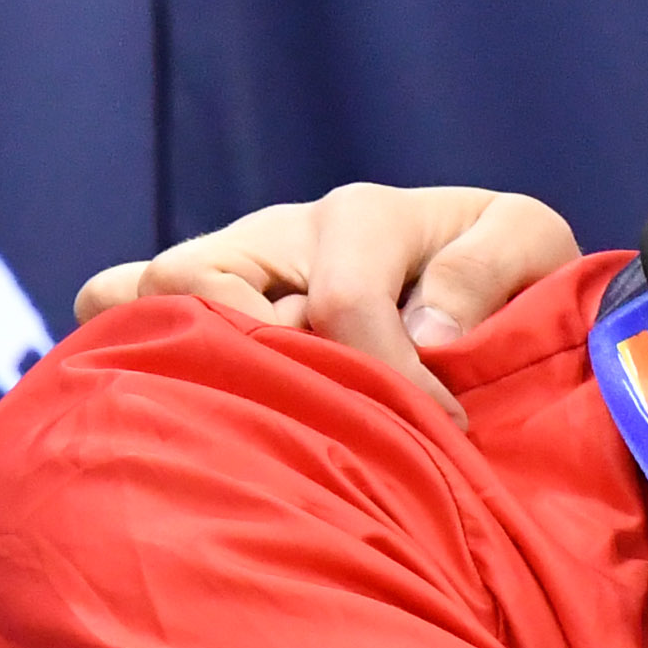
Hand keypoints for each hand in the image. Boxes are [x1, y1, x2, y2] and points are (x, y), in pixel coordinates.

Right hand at [71, 182, 579, 426]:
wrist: (492, 290)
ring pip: (133, 295)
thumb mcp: (532, 247)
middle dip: (256, 361)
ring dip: (178, 359)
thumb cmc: (510, 276)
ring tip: (248, 422)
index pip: (341, 302)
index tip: (445, 430)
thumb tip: (424, 326)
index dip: (391, 378)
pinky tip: (179, 416)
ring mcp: (225, 271)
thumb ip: (490, 269)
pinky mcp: (195, 311)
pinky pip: (115, 315)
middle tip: (326, 422)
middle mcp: (275, 237)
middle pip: (194, 278)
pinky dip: (131, 356)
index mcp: (362, 217)